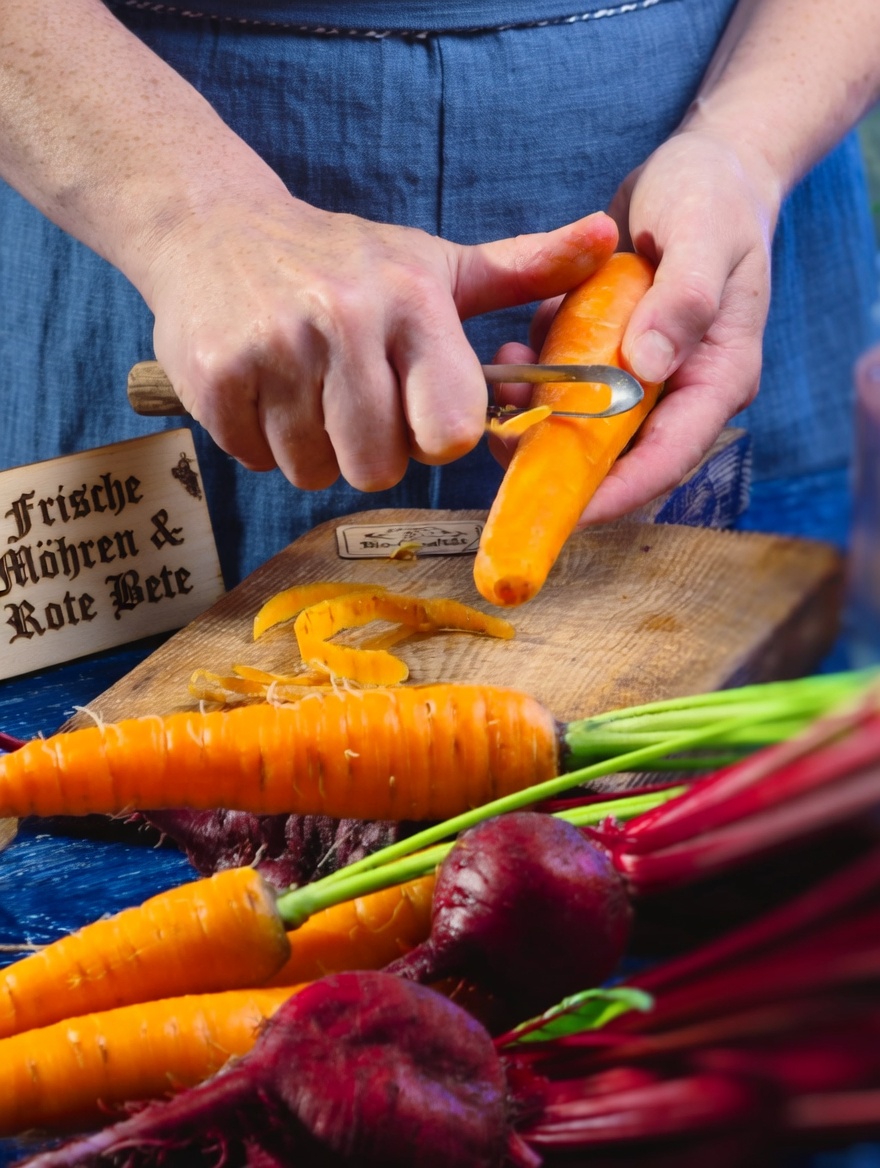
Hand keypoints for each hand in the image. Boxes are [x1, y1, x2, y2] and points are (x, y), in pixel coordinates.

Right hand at [145, 191, 617, 491]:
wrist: (213, 226)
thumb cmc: (344, 259)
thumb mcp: (435, 262)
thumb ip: (524, 269)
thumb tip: (608, 241)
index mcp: (412, 302)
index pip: (451, 430)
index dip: (436, 438)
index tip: (418, 412)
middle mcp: (344, 321)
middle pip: (378, 468)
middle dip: (370, 452)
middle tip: (353, 402)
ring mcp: (273, 351)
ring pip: (314, 472)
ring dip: (313, 449)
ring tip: (306, 389)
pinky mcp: (215, 379)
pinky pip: (256, 461)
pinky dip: (260, 440)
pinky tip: (262, 387)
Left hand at [491, 129, 778, 522]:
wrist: (703, 169)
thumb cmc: (713, 196)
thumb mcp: (704, 236)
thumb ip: (683, 300)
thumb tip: (649, 368)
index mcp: (717, 377)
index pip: (668, 457)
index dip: (617, 491)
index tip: (564, 508)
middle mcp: (682, 390)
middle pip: (622, 457)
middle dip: (562, 462)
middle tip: (505, 450)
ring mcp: (647, 378)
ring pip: (589, 427)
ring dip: (541, 417)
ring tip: (504, 388)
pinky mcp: (615, 359)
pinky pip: (573, 387)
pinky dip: (541, 376)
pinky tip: (520, 346)